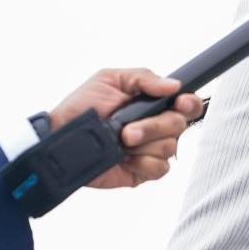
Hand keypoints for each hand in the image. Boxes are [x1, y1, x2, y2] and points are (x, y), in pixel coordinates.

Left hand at [48, 68, 203, 188]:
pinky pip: (160, 168)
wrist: (59, 138)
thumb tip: (173, 85)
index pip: (187, 103)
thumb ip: (144, 78)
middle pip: (179, 125)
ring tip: (120, 141)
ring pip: (170, 147)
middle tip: (129, 129)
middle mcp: (157, 126)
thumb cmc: (82, 106)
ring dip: (144, 144)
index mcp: (153, 103)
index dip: (189, 103)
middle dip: (155, 126)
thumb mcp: (110, 79)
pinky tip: (126, 159)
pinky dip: (144, 163)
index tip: (179, 103)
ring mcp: (151, 149)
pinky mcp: (143, 171)